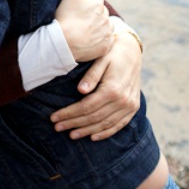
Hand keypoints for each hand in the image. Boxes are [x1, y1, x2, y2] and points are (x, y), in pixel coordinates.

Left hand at [50, 21, 141, 140]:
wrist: (133, 52)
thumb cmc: (113, 54)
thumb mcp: (101, 59)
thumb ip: (91, 75)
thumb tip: (80, 90)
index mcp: (113, 89)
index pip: (86, 107)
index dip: (69, 114)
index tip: (54, 117)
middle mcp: (122, 101)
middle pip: (93, 118)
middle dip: (74, 124)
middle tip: (58, 127)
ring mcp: (129, 106)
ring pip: (105, 124)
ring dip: (87, 131)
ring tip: (72, 135)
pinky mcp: (133, 108)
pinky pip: (118, 125)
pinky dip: (105, 133)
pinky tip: (93, 137)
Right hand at [54, 0, 112, 61]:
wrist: (63, 44)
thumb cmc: (65, 18)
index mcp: (97, 5)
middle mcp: (105, 18)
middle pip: (102, 10)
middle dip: (95, 9)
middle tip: (85, 12)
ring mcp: (106, 34)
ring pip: (106, 25)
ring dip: (101, 23)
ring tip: (90, 26)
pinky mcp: (105, 47)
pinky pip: (107, 40)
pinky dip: (102, 37)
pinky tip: (93, 38)